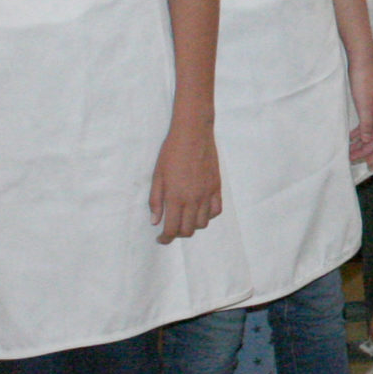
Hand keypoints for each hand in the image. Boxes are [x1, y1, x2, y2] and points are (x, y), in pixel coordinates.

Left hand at [150, 122, 222, 241]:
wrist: (193, 134)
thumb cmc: (171, 152)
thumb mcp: (157, 176)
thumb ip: (155, 200)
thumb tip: (155, 221)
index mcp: (175, 197)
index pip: (172, 229)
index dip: (165, 239)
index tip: (161, 239)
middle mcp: (193, 200)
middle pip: (188, 230)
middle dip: (177, 234)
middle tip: (171, 229)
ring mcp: (207, 194)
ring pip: (203, 224)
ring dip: (192, 226)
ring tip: (185, 219)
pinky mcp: (216, 187)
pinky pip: (216, 211)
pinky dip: (208, 216)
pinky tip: (200, 210)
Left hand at [348, 68, 372, 170]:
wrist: (361, 65)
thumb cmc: (363, 83)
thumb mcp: (363, 105)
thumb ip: (366, 123)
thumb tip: (366, 140)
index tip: (367, 163)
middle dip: (365, 151)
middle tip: (351, 159)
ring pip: (370, 134)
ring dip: (361, 144)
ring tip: (349, 152)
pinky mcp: (368, 109)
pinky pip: (365, 127)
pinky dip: (358, 134)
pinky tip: (350, 138)